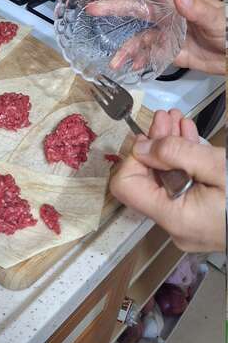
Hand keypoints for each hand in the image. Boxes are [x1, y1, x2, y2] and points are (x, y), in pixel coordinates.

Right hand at [87, 0, 224, 75]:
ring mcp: (166, 34)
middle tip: (93, 9)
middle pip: (136, 9)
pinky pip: (149, 55)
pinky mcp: (169, 51)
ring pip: (139, 38)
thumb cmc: (227, 30)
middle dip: (114, 8)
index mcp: (177, 2)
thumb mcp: (215, 17)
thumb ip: (197, 9)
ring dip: (126, 49)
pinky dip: (139, 61)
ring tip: (115, 61)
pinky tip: (133, 68)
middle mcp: (167, 16)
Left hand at [110, 109, 225, 252]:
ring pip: (164, 182)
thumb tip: (142, 146)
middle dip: (153, 145)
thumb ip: (177, 154)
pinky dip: (183, 163)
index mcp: (175, 218)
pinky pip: (181, 189)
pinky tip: (188, 137)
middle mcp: (175, 226)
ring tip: (175, 120)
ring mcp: (187, 224)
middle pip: (146, 182)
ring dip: (168, 149)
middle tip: (163, 117)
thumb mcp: (217, 167)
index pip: (126, 187)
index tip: (149, 137)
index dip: (133, 157)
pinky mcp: (199, 218)